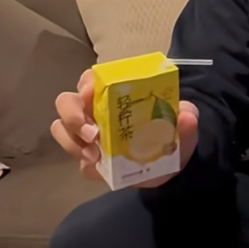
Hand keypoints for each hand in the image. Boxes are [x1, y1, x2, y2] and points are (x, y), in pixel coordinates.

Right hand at [52, 68, 198, 186]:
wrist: (171, 168)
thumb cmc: (172, 135)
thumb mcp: (184, 125)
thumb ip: (188, 117)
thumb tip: (187, 116)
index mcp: (114, 94)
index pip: (90, 79)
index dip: (86, 83)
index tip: (90, 93)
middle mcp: (95, 110)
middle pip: (66, 102)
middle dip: (72, 115)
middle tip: (92, 132)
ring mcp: (88, 136)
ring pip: (61, 129)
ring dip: (72, 140)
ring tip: (95, 153)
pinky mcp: (89, 160)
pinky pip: (76, 161)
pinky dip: (85, 163)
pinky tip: (100, 166)